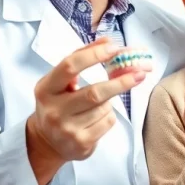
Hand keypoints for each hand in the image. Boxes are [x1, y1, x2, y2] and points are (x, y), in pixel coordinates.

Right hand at [27, 38, 141, 184]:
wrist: (46, 142)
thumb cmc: (58, 103)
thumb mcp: (61, 81)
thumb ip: (81, 58)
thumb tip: (108, 41)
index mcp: (46, 88)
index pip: (70, 66)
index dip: (94, 55)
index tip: (115, 48)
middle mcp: (54, 110)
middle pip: (94, 92)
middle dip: (120, 82)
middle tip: (139, 73)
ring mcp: (67, 129)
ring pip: (104, 108)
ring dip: (110, 101)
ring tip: (98, 103)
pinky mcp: (81, 144)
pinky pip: (107, 122)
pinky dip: (109, 115)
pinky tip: (97, 118)